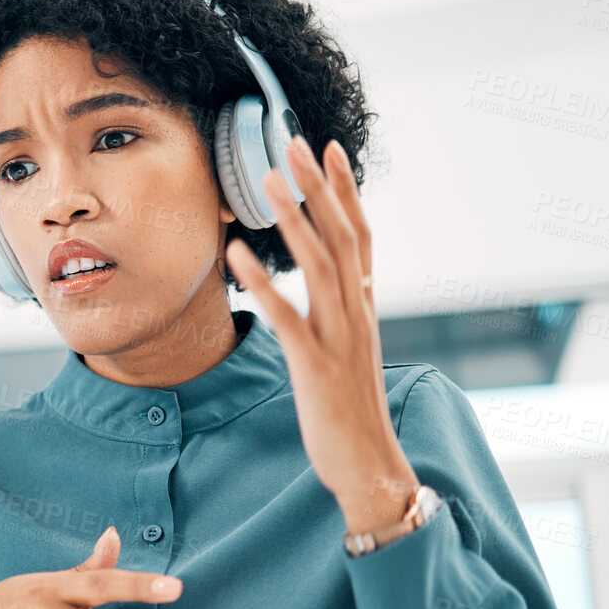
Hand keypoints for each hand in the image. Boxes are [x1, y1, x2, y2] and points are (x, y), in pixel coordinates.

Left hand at [222, 136, 418, 533]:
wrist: (371, 466)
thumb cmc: (353, 411)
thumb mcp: (351, 351)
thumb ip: (342, 311)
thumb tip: (336, 277)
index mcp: (364, 308)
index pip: (360, 235)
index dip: (344, 191)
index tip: (328, 149)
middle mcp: (357, 315)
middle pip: (342, 237)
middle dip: (319, 188)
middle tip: (295, 142)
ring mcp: (339, 340)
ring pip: (320, 267)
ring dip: (293, 221)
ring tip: (266, 181)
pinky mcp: (316, 368)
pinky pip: (288, 318)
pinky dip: (264, 284)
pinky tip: (237, 255)